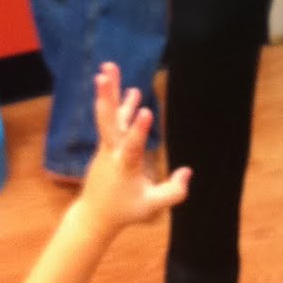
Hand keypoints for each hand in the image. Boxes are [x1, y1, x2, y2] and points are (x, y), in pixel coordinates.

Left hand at [73, 63, 190, 235]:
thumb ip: (173, 192)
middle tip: (102, 75)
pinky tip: (130, 89)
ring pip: (107, 115)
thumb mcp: (152, 207)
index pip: (132, 147)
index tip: (146, 111)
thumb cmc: (124, 210)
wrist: (94, 216)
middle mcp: (112, 152)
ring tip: (107, 66)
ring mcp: (107, 146)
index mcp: (125, 167)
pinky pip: (113, 120)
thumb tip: (188, 171)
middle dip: (106, 97)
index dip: (139, 130)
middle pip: (108, 121)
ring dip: (108, 91)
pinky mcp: (107, 145)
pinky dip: (119, 103)